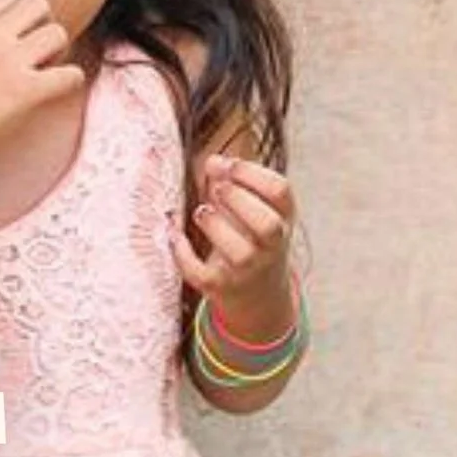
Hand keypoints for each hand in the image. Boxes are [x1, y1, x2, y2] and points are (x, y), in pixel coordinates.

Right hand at [0, 0, 84, 159]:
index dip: (16, 17)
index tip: (15, 36)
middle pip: (38, 5)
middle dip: (41, 23)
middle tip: (37, 47)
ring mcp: (9, 62)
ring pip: (58, 34)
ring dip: (57, 50)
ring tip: (46, 67)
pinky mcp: (27, 90)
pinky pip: (70, 74)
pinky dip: (70, 80)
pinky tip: (57, 88)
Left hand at [172, 152, 296, 325]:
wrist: (258, 294)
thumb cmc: (251, 239)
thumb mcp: (253, 210)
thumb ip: (234, 183)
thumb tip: (212, 162)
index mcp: (282, 219)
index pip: (280, 191)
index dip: (252, 173)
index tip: (228, 164)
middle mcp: (272, 246)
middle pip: (268, 225)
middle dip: (238, 200)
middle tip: (216, 189)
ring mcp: (249, 270)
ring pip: (240, 253)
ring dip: (216, 226)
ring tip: (201, 211)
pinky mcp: (221, 287)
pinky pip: (202, 274)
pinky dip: (184, 254)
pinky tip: (174, 235)